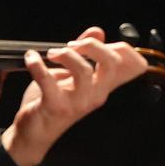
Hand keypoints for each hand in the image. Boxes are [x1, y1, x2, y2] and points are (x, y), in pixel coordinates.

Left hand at [2, 27, 148, 165]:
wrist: (33, 134)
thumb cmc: (52, 102)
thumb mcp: (70, 75)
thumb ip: (83, 53)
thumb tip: (97, 31)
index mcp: (103, 86)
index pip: (134, 65)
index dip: (124, 48)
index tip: (97, 41)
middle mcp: (97, 94)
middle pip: (111, 63)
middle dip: (92, 46)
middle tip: (70, 45)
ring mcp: (78, 102)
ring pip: (83, 71)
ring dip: (64, 55)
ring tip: (50, 54)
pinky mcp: (56, 107)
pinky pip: (48, 81)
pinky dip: (36, 65)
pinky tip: (30, 58)